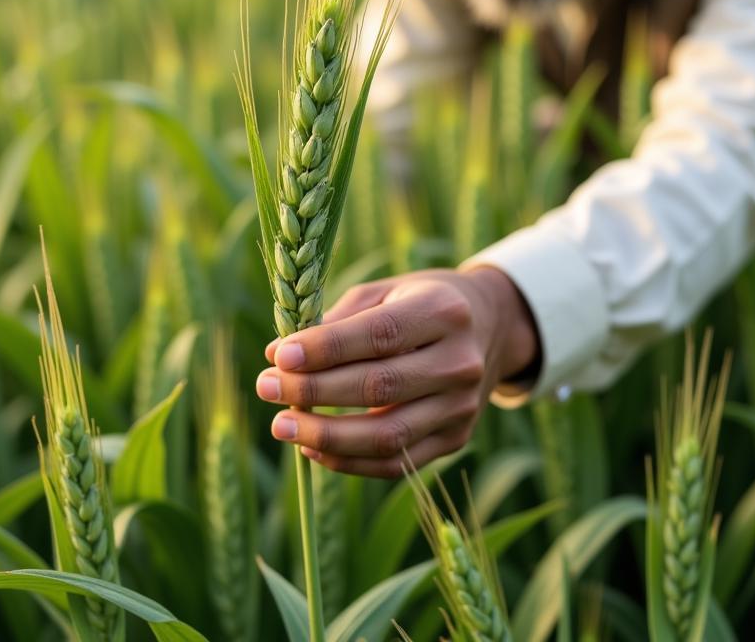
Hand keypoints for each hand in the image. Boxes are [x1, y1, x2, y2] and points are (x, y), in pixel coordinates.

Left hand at [255, 266, 538, 477]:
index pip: (379, 336)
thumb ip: (336, 321)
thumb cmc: (419, 302)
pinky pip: (396, 462)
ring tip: (280, 425)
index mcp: (443, 310)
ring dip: (325, 436)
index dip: (325, 349)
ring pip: (387, 435)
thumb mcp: (386, 291)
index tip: (279, 356)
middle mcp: (460, 361)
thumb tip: (277, 357)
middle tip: (264, 386)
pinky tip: (312, 447)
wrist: (490, 327)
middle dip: (313, 391)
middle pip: (379, 387)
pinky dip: (348, 461)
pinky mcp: (456, 438)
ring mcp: (462, 406)